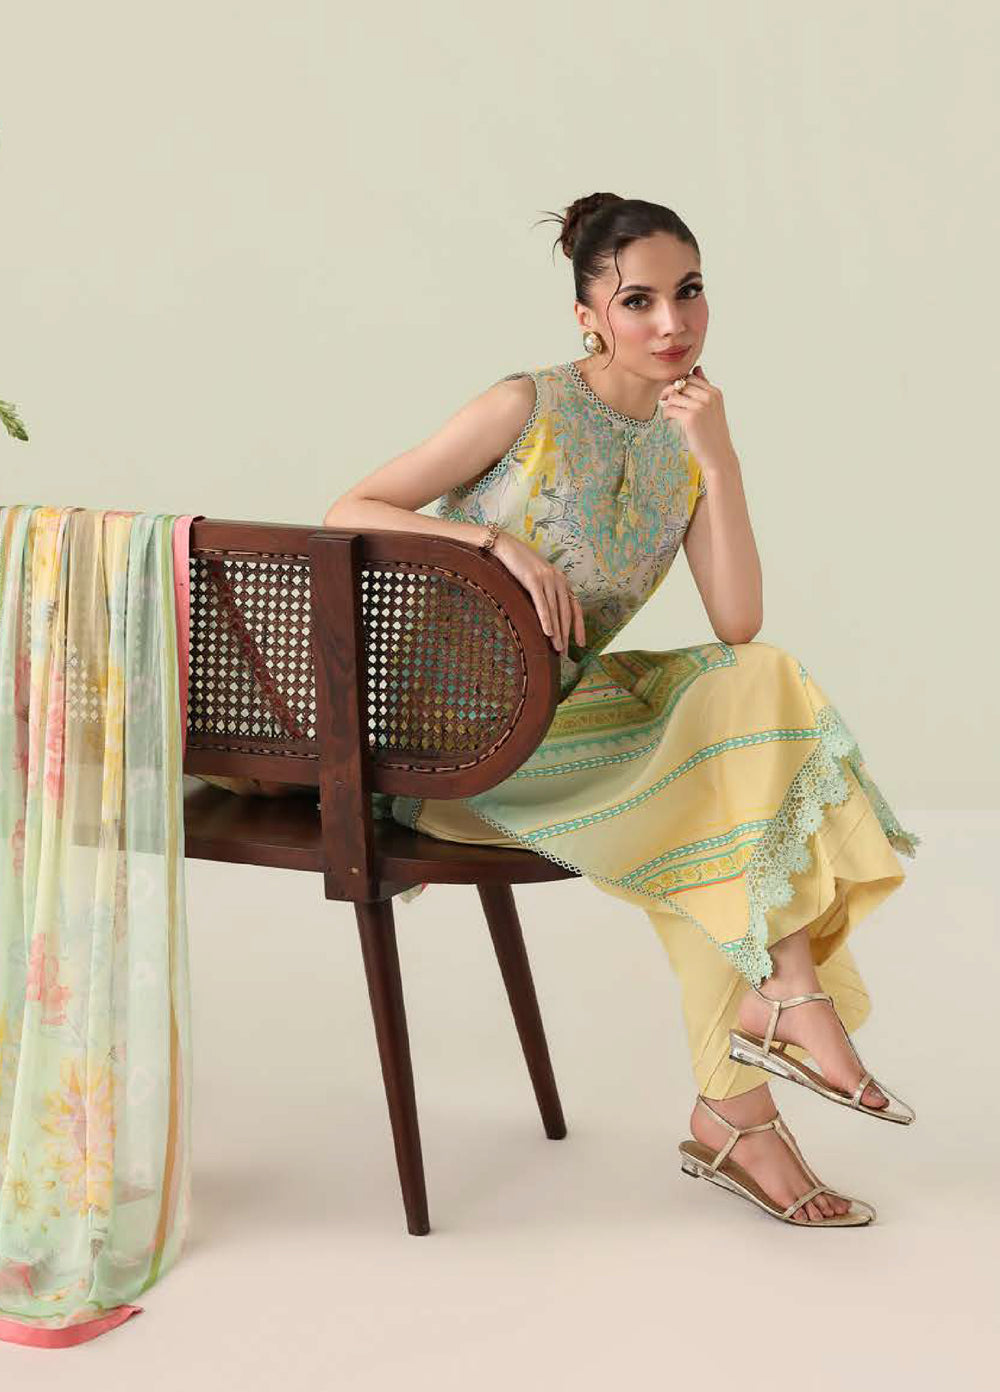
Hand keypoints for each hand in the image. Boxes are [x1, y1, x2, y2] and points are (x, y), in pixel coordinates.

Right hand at [491, 532, 585, 655]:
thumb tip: (548, 616)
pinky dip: (546, 619)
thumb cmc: (518, 564)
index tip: (581, 643)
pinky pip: (542, 604)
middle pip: (566, 612)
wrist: (504, 545)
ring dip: (558, 632)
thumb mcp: (536, 579)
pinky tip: (548, 633)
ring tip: (557, 649)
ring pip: (556, 611)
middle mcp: (558, 579)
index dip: (579, 626)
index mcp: (560, 580)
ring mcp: (547, 578)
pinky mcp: (534, 579)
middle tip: (565, 653)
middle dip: (567, 634)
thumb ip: (545, 593)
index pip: (575, 606)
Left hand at [659, 364, 735, 469]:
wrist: (718, 455)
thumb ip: (704, 388)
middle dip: (670, 392)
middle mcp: (709, 397)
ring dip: (668, 404)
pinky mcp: (690, 418)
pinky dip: (666, 414)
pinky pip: (669, 408)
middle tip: (665, 401)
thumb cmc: (712, 432)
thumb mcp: (712, 407)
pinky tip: (669, 420)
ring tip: (670, 414)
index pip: (690, 378)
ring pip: (673, 396)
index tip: (673, 395)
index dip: (679, 385)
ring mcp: (700, 407)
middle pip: (680, 385)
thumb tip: (697, 368)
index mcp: (715, 392)